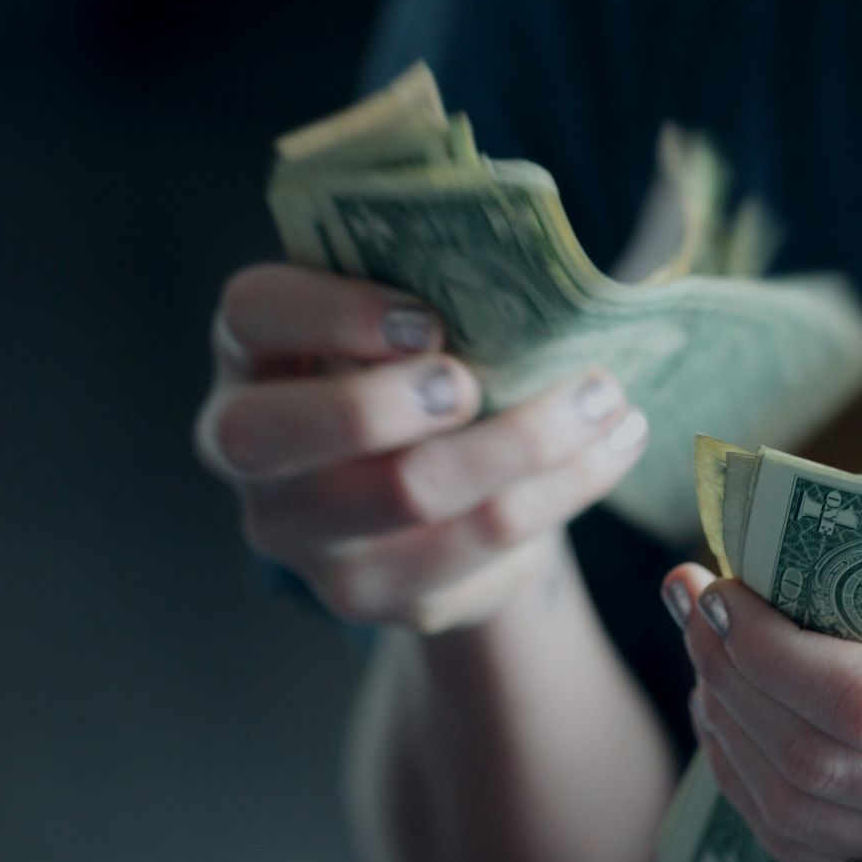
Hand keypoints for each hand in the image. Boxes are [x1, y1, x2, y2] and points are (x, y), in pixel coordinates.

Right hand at [196, 264, 647, 631]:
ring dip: (524, 441)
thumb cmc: (421, 373)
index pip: (252, 315)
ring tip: (604, 399)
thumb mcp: (407, 322)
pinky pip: (478, 545)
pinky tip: (611, 447)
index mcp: (253, 353)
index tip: (426, 319)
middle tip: (476, 382)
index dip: (330, 312)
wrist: (440, 499)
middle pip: (284, 433)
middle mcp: (250, 452)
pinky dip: (561, 489)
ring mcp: (304, 536)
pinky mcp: (375, 593)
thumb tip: (528, 268)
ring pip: (407, 493)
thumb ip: (431, 289)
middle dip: (389, 401)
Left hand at [663, 553, 861, 861]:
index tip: (719, 586)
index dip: (765, 648)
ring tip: (706, 654)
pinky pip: (816, 854)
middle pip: (816, 764)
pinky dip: (754, 784)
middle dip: (729, 676)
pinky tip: (735, 717)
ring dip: (727, 730)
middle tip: (693, 603)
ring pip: (798, 820)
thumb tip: (771, 534)